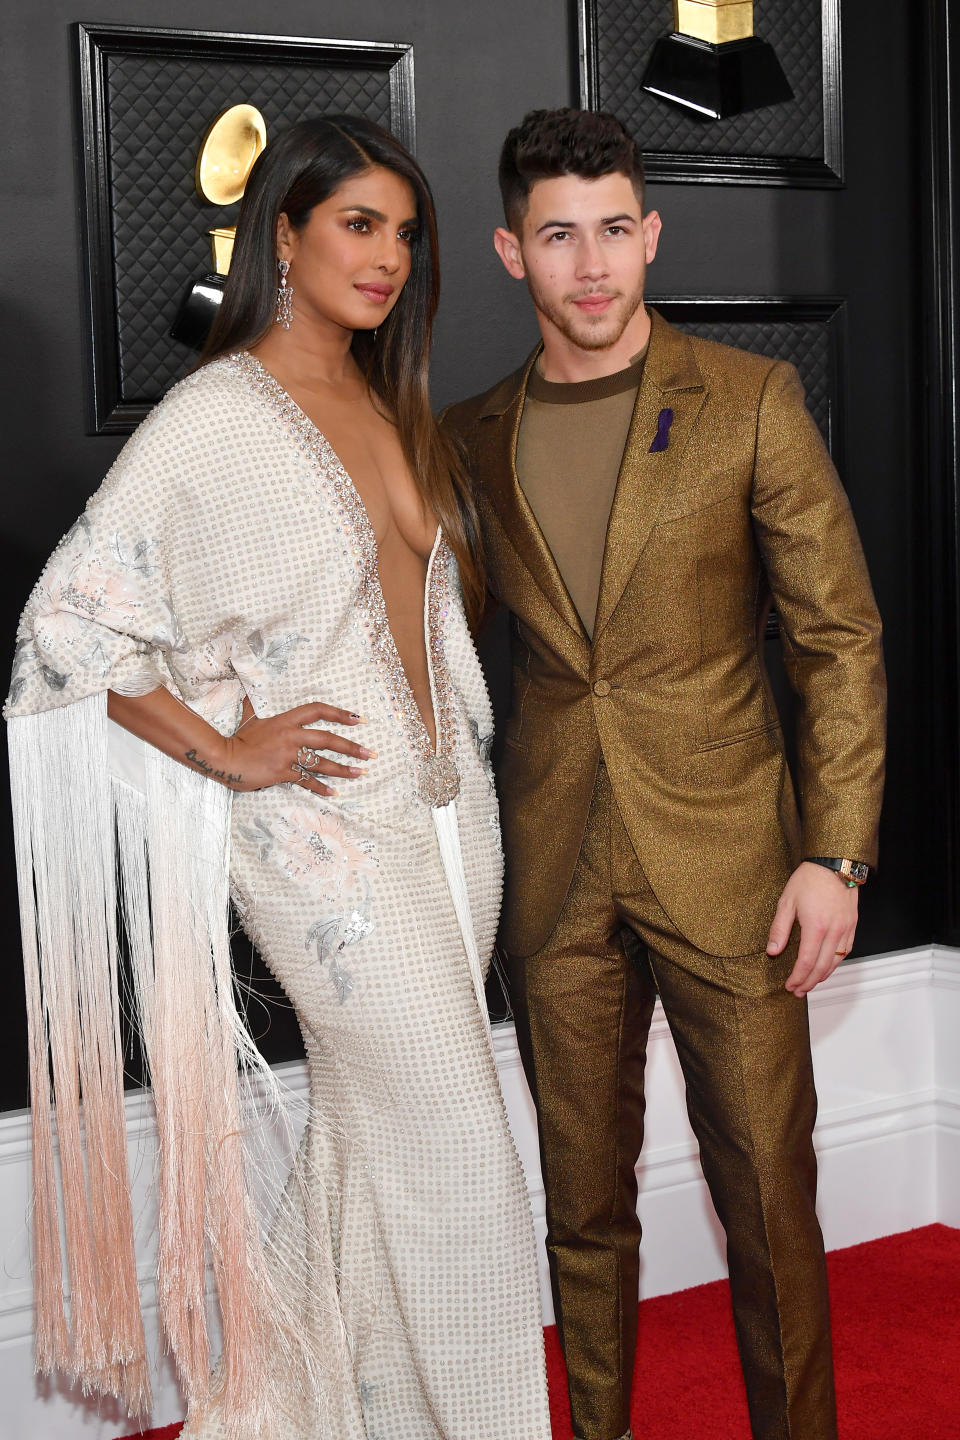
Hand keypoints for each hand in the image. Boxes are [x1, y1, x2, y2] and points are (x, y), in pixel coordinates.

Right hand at [220, 699, 373, 797]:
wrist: (225, 759)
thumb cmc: (238, 738)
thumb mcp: (250, 716)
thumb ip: (255, 701)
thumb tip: (249, 683)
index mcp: (286, 720)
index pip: (317, 711)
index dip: (339, 714)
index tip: (358, 719)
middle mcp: (290, 736)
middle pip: (328, 740)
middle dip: (351, 747)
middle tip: (369, 753)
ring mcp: (288, 756)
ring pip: (322, 764)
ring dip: (343, 770)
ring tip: (360, 773)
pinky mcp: (283, 773)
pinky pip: (307, 781)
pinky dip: (321, 788)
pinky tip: (334, 793)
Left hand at [766, 861, 858, 996]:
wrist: (834, 863)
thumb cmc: (809, 879)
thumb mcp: (786, 902)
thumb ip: (779, 929)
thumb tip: (772, 951)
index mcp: (815, 927)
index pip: (806, 962)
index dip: (797, 977)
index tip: (789, 985)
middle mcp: (834, 931)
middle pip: (822, 967)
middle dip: (809, 982)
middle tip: (798, 991)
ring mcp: (846, 929)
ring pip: (836, 962)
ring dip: (823, 976)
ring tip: (810, 983)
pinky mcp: (852, 925)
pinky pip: (846, 951)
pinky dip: (836, 963)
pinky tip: (827, 966)